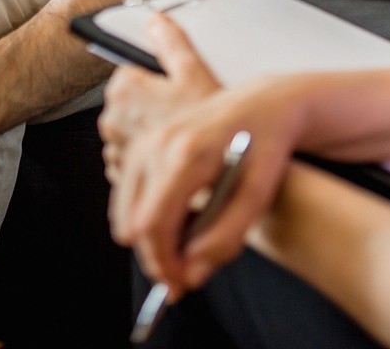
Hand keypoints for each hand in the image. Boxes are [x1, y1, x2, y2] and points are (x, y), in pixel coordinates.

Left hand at [99, 14, 223, 182]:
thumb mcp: (193, 71)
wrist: (215, 174)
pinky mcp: (121, 172)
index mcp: (123, 89)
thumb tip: (157, 22)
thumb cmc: (204, 126)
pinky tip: (168, 156)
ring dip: (146, 132)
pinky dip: (145, 156)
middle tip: (179, 112)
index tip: (172, 89)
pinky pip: (130, 157)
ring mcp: (115, 147)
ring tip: (176, 137)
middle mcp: (111, 119)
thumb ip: (170, 41)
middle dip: (148, 107)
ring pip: (128, 131)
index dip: (154, 80)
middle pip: (127, 103)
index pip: (129, 72)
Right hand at [107, 18, 298, 298]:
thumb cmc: (264, 147)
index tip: (178, 286)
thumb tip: (192, 274)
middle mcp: (159, 143)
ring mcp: (148, 140)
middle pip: (133, 221)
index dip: (162, 263)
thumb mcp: (256, 197)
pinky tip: (176, 221)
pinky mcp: (144, 142)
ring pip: (125, 209)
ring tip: (183, 247)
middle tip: (182, 275)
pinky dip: (143, 215)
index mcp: (188, 154)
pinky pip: (128, 192)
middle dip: (154, 256)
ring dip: (147, 237)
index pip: (154, 223)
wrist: (263, 104)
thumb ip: (224, 238)